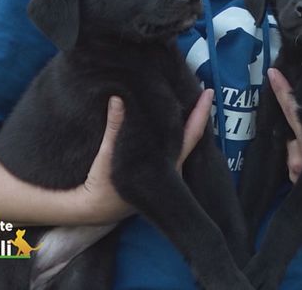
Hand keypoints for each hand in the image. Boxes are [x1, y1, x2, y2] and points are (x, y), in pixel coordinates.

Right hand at [72, 89, 213, 224]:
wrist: (93, 211)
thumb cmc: (102, 186)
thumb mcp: (106, 156)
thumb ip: (114, 128)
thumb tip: (117, 99)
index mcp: (167, 168)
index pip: (191, 135)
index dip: (200, 113)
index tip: (209, 92)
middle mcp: (172, 172)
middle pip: (191, 138)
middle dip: (196, 115)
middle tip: (201, 91)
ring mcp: (166, 175)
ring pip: (182, 144)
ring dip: (185, 124)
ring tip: (189, 101)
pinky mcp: (158, 175)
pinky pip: (172, 150)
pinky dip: (174, 134)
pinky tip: (170, 122)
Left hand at [268, 69, 301, 213]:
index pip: (293, 114)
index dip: (283, 92)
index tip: (273, 74)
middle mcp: (299, 162)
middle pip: (288, 128)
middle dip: (292, 110)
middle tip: (297, 92)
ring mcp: (296, 172)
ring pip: (289, 141)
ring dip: (297, 132)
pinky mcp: (296, 179)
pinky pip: (292, 155)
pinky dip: (298, 145)